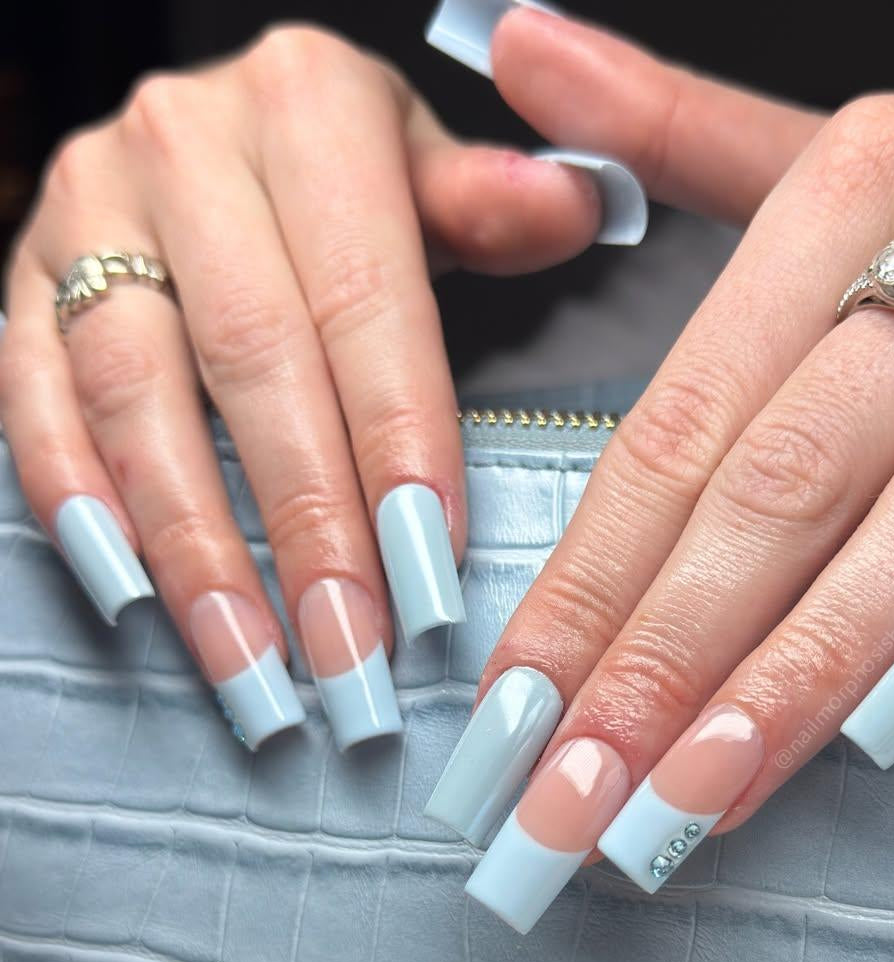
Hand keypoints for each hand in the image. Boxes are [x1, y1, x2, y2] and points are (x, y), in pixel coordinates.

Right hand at [0, 24, 600, 749]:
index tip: (428, 567)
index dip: (400, 442)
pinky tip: (133, 593)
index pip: (366, 302)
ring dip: (196, 546)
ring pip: (139, 395)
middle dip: (306, 524)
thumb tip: (574, 209)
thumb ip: (489, 201)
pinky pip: (35, 396)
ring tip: (251, 660)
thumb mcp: (424, 166)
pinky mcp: (24, 273)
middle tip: (351, 652)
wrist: (218, 133)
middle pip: (253, 360)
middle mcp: (186, 144)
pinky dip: (80, 502)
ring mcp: (89, 209)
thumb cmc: (343, 176)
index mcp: (309, 105)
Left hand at [427, 7, 893, 931]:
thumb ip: (672, 125)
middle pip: (773, 489)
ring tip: (693, 796)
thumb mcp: (837, 148)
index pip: (675, 425)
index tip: (518, 705)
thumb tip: (513, 43)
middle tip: (576, 794)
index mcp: (847, 186)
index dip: (588, 578)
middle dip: (666, 660)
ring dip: (799, 675)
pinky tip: (891, 721)